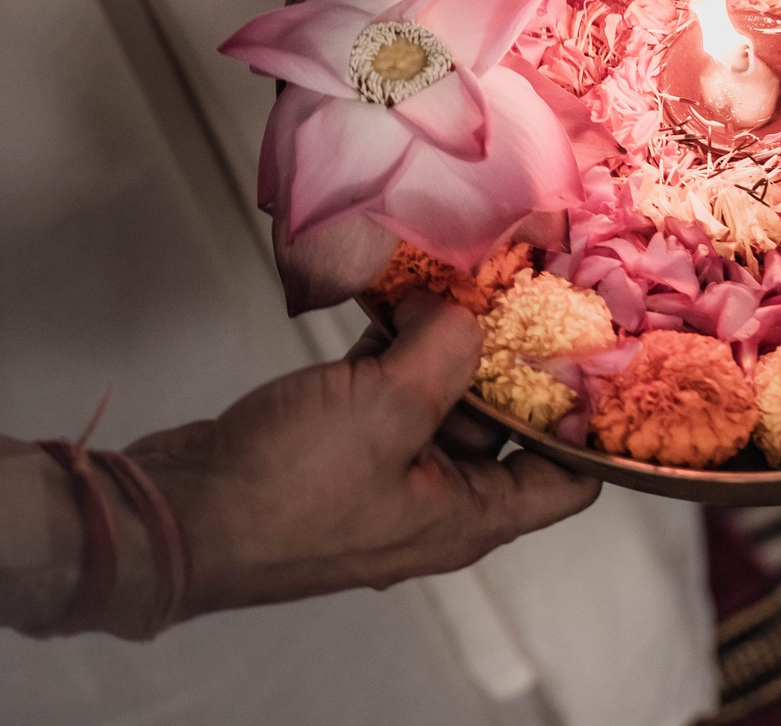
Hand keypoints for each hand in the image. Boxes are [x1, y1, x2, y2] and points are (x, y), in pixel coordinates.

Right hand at [125, 294, 599, 614]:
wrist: (176, 512)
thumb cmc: (285, 490)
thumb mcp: (383, 414)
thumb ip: (442, 358)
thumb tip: (468, 315)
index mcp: (464, 516)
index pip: (565, 480)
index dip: (592, 422)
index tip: (604, 349)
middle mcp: (433, 496)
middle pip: (503, 423)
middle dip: (512, 353)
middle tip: (530, 277)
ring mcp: (379, 465)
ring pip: (437, 393)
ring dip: (445, 336)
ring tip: (465, 265)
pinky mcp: (332, 437)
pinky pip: (381, 383)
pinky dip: (390, 339)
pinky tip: (394, 283)